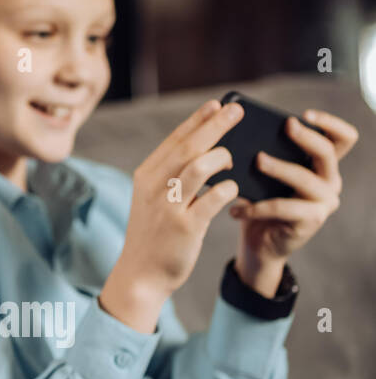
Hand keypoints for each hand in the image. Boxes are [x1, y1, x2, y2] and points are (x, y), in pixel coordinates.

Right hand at [101, 99, 243, 331]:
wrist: (140, 274)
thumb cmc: (154, 234)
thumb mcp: (154, 199)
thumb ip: (174, 176)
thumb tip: (208, 152)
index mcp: (146, 175)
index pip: (174, 140)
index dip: (197, 120)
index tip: (217, 104)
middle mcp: (154, 186)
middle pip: (188, 147)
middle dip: (215, 126)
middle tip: (237, 110)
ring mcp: (168, 206)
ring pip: (198, 168)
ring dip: (221, 157)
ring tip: (234, 157)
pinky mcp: (184, 227)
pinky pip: (211, 200)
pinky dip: (227, 189)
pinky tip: (235, 187)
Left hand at [230, 108, 358, 294]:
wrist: (259, 242)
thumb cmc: (259, 201)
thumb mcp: (262, 175)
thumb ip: (263, 153)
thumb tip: (236, 129)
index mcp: (321, 164)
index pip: (343, 138)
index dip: (330, 123)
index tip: (304, 114)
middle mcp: (329, 181)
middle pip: (327, 152)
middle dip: (305, 136)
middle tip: (285, 127)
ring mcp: (324, 201)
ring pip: (304, 178)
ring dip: (279, 167)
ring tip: (256, 162)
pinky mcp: (312, 220)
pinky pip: (283, 207)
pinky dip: (256, 207)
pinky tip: (235, 209)